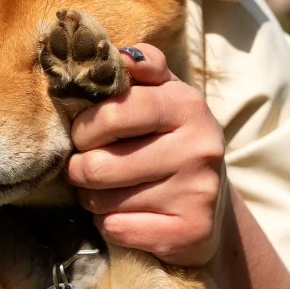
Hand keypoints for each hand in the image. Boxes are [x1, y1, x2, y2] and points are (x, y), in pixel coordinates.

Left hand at [67, 44, 226, 265]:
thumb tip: (123, 55)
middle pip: (100, 164)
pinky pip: (117, 228)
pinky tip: (126, 214)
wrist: (210, 205)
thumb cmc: (169, 140)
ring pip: (103, 200)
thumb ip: (144, 67)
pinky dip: (109, 224)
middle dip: (80, 168)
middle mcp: (199, 148)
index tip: (83, 134)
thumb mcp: (163, 95)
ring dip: (92, 197)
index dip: (85, 127)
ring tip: (106, 189)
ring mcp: (198, 193)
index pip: (115, 111)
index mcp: (188, 105)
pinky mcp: (191, 233)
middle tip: (86, 166)